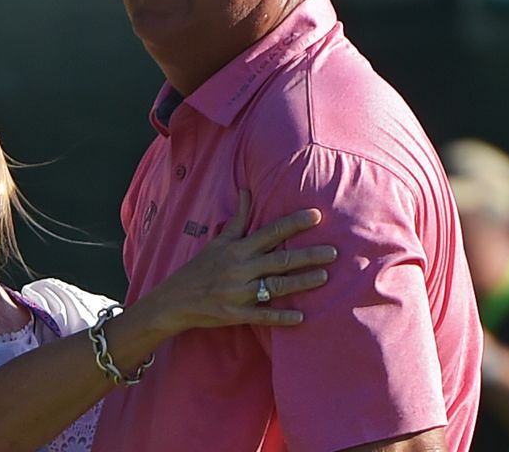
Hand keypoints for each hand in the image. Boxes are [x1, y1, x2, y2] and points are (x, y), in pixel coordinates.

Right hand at [141, 189, 336, 335]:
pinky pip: (263, 315)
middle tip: (334, 252)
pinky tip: (301, 317)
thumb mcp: (217, 241)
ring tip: (324, 277)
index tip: (317, 216)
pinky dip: (281, 317)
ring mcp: (239, 292)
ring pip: (276, 286)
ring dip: (302, 282)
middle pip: (280, 260)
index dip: (295, 224)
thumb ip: (238, 219)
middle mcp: (240, 268)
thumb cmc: (200, 268)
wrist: (175, 299)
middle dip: (308, 255)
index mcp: (237, 249)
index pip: (271, 232)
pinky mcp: (236, 314)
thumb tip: (247, 190)